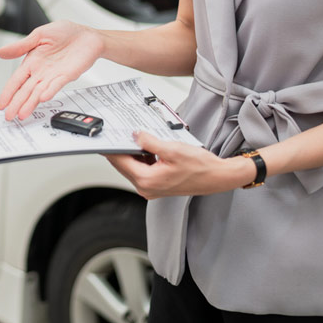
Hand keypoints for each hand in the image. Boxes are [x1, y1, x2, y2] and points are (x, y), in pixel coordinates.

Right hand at [0, 20, 102, 119]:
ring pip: (38, 92)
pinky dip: (50, 91)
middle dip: (16, 104)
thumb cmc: (65, 33)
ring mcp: (53, 76)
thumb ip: (20, 46)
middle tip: (9, 116)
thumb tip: (0, 52)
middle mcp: (41, 72)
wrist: (88, 36)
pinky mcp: (66, 76)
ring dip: (30, 103)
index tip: (2, 104)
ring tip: (23, 114)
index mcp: (32, 62)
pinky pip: (56, 85)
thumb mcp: (39, 35)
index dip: (8, 92)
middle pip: (25, 91)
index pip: (16, 80)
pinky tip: (43, 98)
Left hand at [102, 132, 255, 198]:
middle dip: (120, 150)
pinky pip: (143, 170)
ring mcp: (152, 188)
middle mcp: (147, 188)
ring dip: (132, 154)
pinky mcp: (157, 185)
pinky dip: (142, 159)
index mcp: (147, 180)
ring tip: (134, 138)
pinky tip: (146, 147)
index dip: (111, 149)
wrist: (217, 177)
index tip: (104, 140)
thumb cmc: (200, 167)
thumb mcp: (172, 149)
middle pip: (124, 166)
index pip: (121, 162)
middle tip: (117, 134)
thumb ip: (150, 142)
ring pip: (133, 168)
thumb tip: (135, 135)